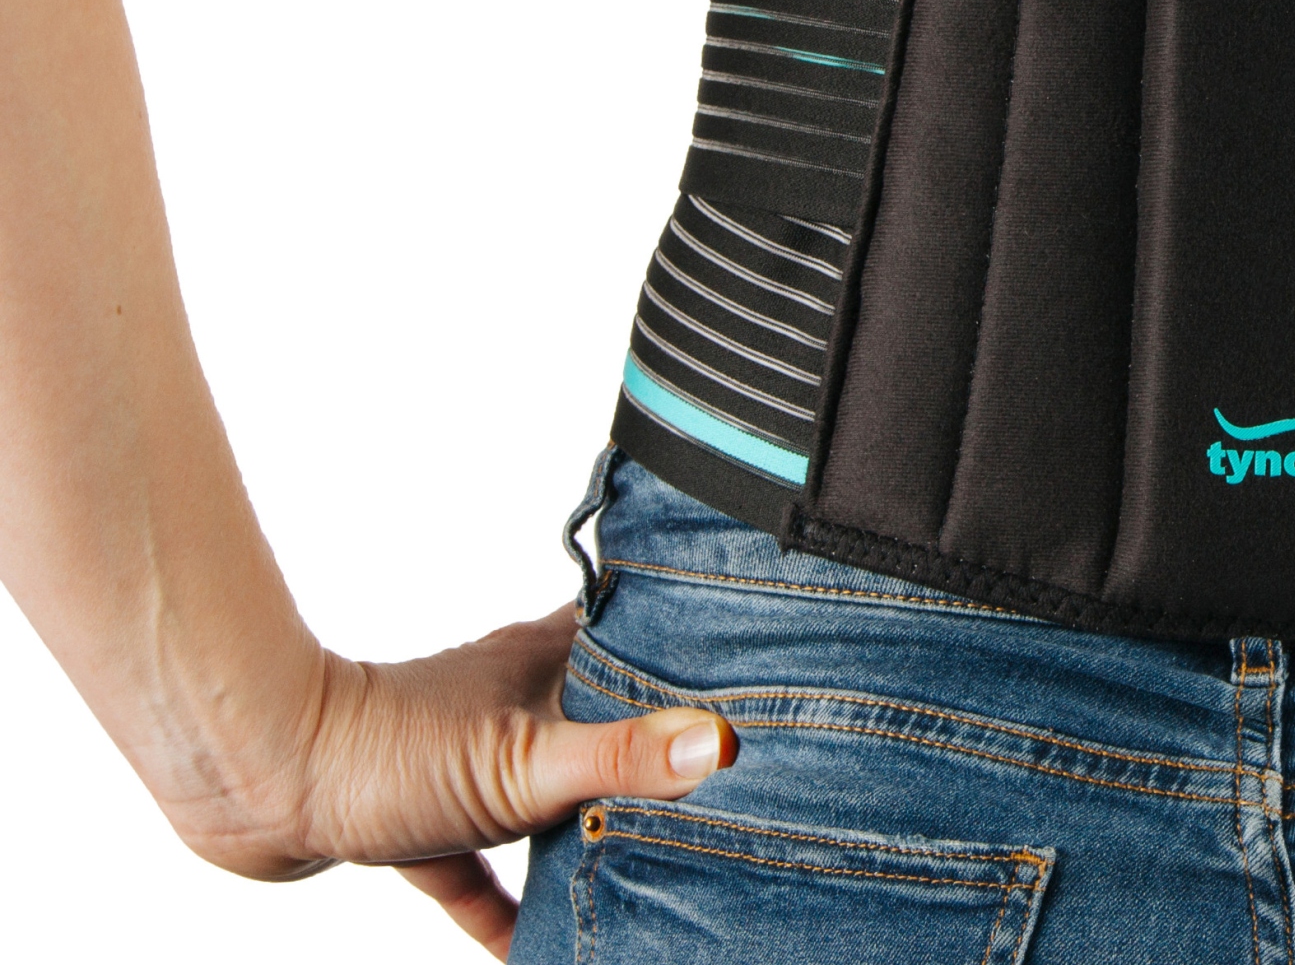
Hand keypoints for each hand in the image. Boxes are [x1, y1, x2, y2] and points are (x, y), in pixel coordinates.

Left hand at [154, 603, 733, 958]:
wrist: (253, 782)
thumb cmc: (384, 749)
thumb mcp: (525, 761)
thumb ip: (622, 756)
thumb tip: (721, 742)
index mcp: (546, 661)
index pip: (642, 644)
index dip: (697, 660)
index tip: (756, 684)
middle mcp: (511, 700)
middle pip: (603, 728)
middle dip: (652, 765)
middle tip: (717, 801)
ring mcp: (464, 758)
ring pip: (545, 801)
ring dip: (581, 837)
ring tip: (641, 876)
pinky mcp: (418, 818)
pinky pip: (478, 867)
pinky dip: (504, 905)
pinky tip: (532, 948)